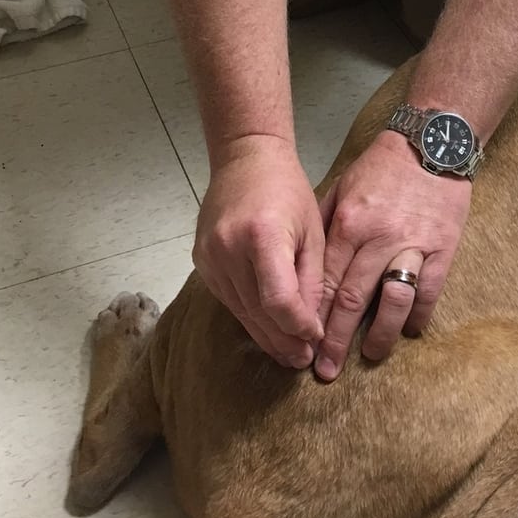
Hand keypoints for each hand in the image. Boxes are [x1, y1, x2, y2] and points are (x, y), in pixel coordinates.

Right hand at [192, 136, 323, 367]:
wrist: (245, 159)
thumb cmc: (288, 190)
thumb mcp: (312, 231)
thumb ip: (312, 280)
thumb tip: (311, 328)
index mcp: (262, 236)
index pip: (278, 301)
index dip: (299, 327)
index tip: (316, 336)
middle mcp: (228, 249)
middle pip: (257, 312)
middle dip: (284, 340)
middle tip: (304, 359)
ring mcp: (209, 256)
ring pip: (240, 312)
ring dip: (266, 336)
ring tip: (289, 353)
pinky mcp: (201, 262)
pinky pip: (228, 299)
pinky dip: (249, 315)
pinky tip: (267, 327)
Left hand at [314, 130, 470, 380]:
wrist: (430, 144)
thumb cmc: (381, 168)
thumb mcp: (341, 188)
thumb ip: (323, 225)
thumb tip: (303, 263)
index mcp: (349, 224)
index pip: (327, 281)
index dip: (313, 317)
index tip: (302, 342)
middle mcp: (378, 238)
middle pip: (353, 300)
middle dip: (336, 339)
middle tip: (325, 371)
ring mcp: (412, 245)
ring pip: (392, 301)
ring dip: (378, 336)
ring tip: (369, 357)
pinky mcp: (442, 249)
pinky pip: (429, 292)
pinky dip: (418, 316)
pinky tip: (408, 331)